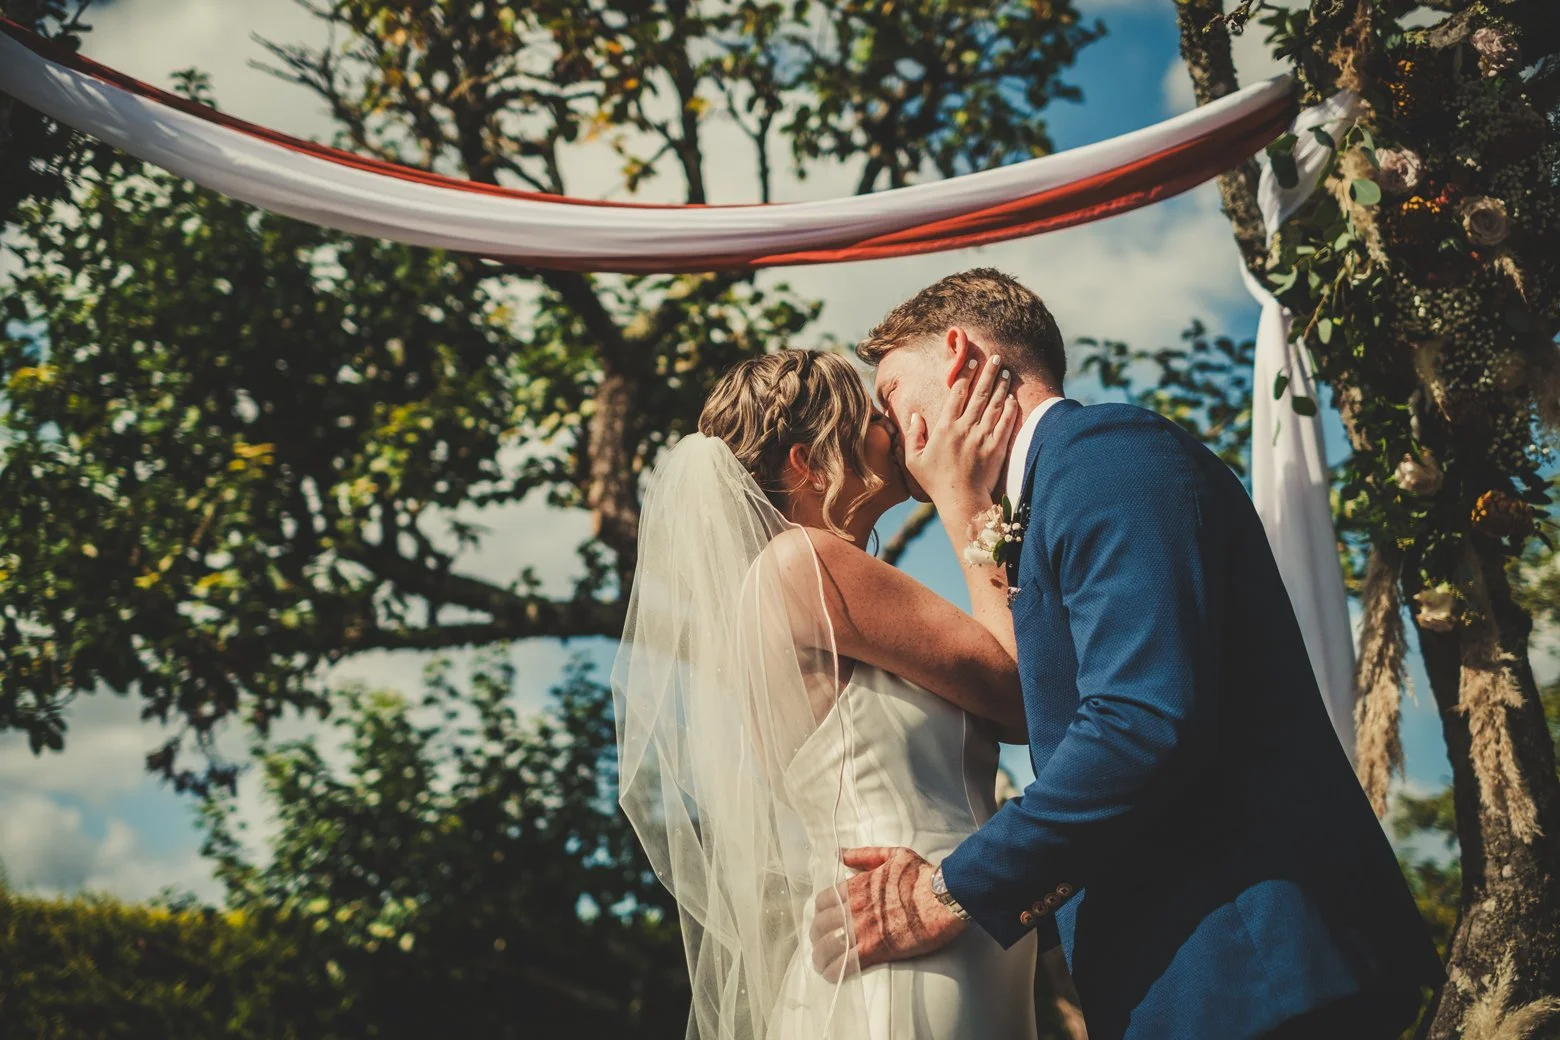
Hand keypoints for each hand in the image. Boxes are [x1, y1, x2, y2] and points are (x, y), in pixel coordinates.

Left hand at [808, 846, 965, 981]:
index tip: (826, 920)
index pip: (823, 901)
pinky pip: (845, 964)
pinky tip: (832, 975)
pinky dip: (835, 971)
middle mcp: (853, 907)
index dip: (821, 912)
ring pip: (827, 946)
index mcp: (856, 886)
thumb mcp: (893, 855)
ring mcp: (862, 929)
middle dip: (818, 936)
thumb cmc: (922, 876)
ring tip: (822, 963)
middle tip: (822, 943)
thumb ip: (865, 854)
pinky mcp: (875, 949)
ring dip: (821, 956)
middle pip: (820, 925)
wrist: (943, 897)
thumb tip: (842, 853)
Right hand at [903, 354, 1018, 511]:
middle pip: (979, 393)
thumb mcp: (914, 460)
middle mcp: (965, 428)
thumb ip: (913, 436)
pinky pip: (1006, 423)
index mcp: (945, 428)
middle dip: (989, 373)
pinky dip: (1010, 408)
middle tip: (996, 357)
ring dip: (1001, 386)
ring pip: (995, 405)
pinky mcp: (997, 447)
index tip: (972, 362)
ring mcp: (983, 437)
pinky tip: (1013, 397)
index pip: (957, 394)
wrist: (961, 501)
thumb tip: (916, 416)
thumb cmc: (935, 482)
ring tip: (1007, 371)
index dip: (966, 376)